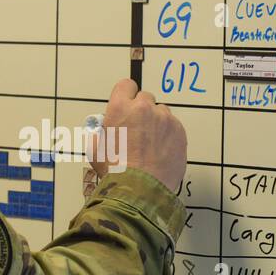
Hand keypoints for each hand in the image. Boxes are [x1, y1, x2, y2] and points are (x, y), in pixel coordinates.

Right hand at [88, 78, 187, 192]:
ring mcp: (164, 119)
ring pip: (161, 112)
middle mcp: (144, 108)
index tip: (127, 103)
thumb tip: (101, 133)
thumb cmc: (116, 171)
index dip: (126, 95)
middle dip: (141, 110)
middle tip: (137, 129)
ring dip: (156, 122)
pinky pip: (174, 127)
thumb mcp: (96, 150)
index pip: (126, 85)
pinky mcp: (179, 132)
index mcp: (120, 107)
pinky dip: (168, 135)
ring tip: (150, 143)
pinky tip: (160, 151)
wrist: (140, 189)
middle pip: (145, 98)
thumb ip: (99, 134)